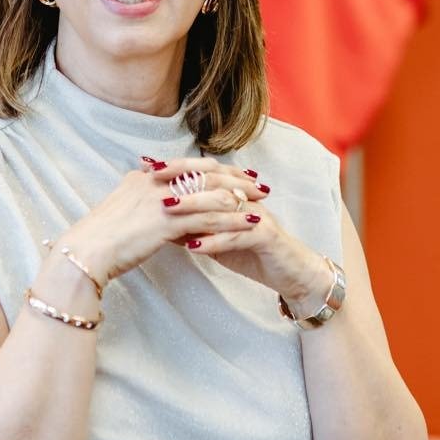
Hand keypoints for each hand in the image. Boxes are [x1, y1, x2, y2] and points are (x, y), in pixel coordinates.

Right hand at [57, 156, 267, 284]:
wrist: (84, 253)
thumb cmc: (99, 239)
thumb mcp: (121, 209)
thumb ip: (142, 200)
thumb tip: (159, 202)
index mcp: (145, 177)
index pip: (190, 165)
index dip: (216, 168)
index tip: (237, 172)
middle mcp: (156, 182)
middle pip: (206, 174)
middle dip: (236, 178)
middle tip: (259, 184)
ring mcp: (162, 201)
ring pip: (211, 195)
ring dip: (240, 198)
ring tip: (262, 203)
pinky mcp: (167, 222)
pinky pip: (208, 219)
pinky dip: (232, 220)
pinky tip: (249, 224)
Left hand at [155, 164, 331, 310]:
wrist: (291, 273)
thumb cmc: (252, 252)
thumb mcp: (218, 236)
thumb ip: (194, 225)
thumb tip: (162, 218)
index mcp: (234, 193)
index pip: (203, 172)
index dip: (177, 167)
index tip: (148, 166)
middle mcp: (246, 198)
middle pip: (212, 179)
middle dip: (181, 177)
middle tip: (153, 177)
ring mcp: (257, 216)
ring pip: (224, 204)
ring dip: (194, 205)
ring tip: (167, 208)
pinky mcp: (267, 237)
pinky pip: (238, 236)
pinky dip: (215, 240)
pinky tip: (194, 246)